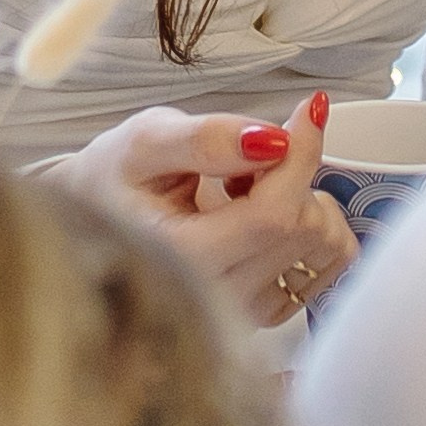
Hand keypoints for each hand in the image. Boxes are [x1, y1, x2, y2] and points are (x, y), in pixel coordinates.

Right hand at [46, 95, 358, 327]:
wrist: (97, 224)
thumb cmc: (115, 179)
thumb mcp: (147, 140)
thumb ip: (206, 138)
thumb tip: (275, 140)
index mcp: (181, 259)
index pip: (273, 214)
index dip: (300, 154)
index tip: (307, 109)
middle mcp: (217, 298)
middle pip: (304, 226)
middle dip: (289, 174)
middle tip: (239, 164)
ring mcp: (245, 314)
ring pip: (325, 245)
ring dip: (301, 201)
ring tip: (241, 193)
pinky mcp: (267, 316)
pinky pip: (329, 263)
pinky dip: (308, 228)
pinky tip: (259, 219)